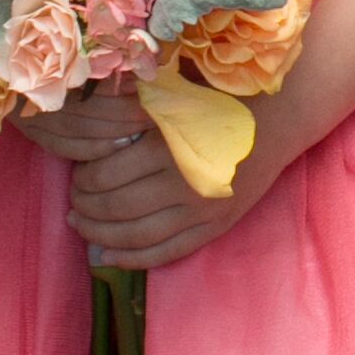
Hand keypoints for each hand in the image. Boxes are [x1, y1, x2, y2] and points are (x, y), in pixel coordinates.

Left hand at [55, 88, 278, 271]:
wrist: (281, 116)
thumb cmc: (223, 97)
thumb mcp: (176, 95)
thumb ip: (135, 111)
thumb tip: (88, 128)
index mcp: (169, 145)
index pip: (107, 175)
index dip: (83, 181)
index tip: (76, 176)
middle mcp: (184, 181)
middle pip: (117, 208)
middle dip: (86, 209)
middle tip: (73, 202)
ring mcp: (203, 209)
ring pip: (138, 236)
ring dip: (101, 236)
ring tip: (82, 227)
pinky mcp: (217, 225)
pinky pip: (169, 252)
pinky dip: (134, 259)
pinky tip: (108, 256)